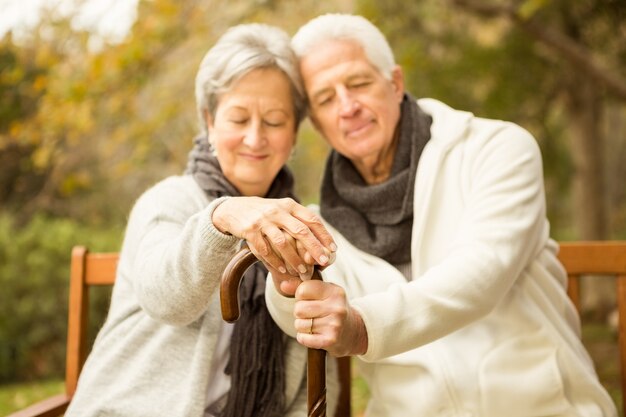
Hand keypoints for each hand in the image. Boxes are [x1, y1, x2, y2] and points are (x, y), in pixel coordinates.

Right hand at [212, 196, 335, 274]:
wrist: (234, 208)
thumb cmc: (265, 213)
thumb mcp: (282, 210)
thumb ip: (299, 220)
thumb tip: (322, 240)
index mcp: (289, 205)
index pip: (311, 219)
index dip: (324, 234)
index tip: (333, 249)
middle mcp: (277, 211)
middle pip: (300, 231)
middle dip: (314, 248)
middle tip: (324, 262)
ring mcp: (263, 220)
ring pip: (282, 242)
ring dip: (294, 259)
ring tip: (302, 271)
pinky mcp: (249, 230)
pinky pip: (264, 249)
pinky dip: (274, 261)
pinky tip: (282, 270)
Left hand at [293, 280, 367, 356]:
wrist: (352, 332)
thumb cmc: (332, 308)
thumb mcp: (322, 293)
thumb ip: (301, 287)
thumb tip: (283, 285)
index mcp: (335, 291)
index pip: (302, 290)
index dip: (300, 296)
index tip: (309, 299)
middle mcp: (337, 307)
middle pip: (299, 308)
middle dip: (300, 313)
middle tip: (312, 314)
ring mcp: (335, 324)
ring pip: (299, 324)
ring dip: (302, 326)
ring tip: (315, 324)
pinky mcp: (330, 340)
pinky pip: (303, 338)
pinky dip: (304, 338)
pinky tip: (313, 335)